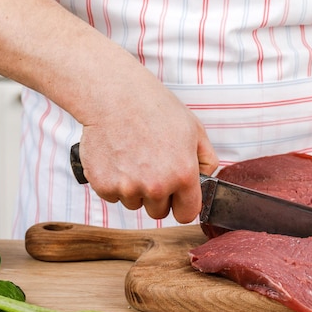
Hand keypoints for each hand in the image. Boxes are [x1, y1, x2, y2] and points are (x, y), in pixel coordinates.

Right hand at [77, 87, 217, 223]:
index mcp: (183, 175)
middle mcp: (156, 186)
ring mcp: (128, 188)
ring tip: (133, 157)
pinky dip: (113, 182)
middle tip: (152, 166)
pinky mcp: (103, 185)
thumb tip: (208, 181)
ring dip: (134, 188)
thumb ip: (207, 160)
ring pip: (134, 203)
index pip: (187, 215)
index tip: (178, 198)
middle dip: (157, 196)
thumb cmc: (156, 109)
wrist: (115, 96)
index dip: (183, 206)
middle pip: (159, 212)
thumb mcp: (195, 130)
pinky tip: (117, 157)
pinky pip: (112, 195)